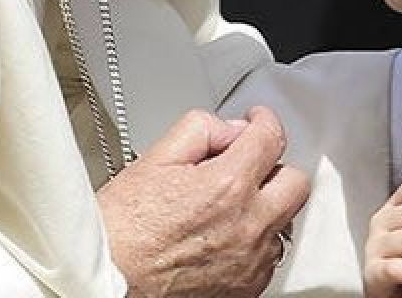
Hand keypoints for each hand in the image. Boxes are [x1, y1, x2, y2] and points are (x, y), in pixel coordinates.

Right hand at [96, 106, 309, 296]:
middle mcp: (248, 225)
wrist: (106, 283)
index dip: (263, 121)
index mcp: (227, 186)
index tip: (256, 122)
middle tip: (250, 164)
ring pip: (284, 223)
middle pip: (295, 183)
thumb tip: (228, 129)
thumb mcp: (153, 159)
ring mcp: (250, 261)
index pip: (271, 138)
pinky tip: (223, 236)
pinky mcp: (246, 289)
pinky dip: (254, 243)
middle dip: (275, 166)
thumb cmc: (120, 231)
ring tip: (228, 206)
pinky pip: (268, 258)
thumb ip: (199, 130)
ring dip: (265, 208)